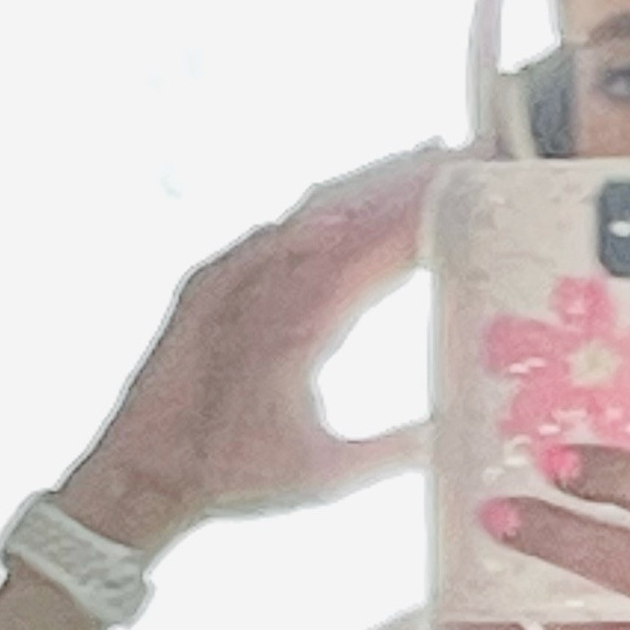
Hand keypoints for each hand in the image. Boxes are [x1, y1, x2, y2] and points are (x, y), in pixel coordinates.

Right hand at [60, 145, 449, 552]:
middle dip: (409, 187)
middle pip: (353, 223)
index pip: (382, 256)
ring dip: (365, 195)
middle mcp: (281, 295)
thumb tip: (450, 443)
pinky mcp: (201, 300)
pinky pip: (251, 258)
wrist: (155, 481)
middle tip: (467, 147)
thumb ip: (390, 449)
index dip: (428, 219)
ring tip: (420, 162)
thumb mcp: (330, 468)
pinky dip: (289, 238)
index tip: (474, 184)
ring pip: (311, 227)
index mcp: (314, 323)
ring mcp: (241, 290)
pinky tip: (333, 219)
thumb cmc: (233, 473)